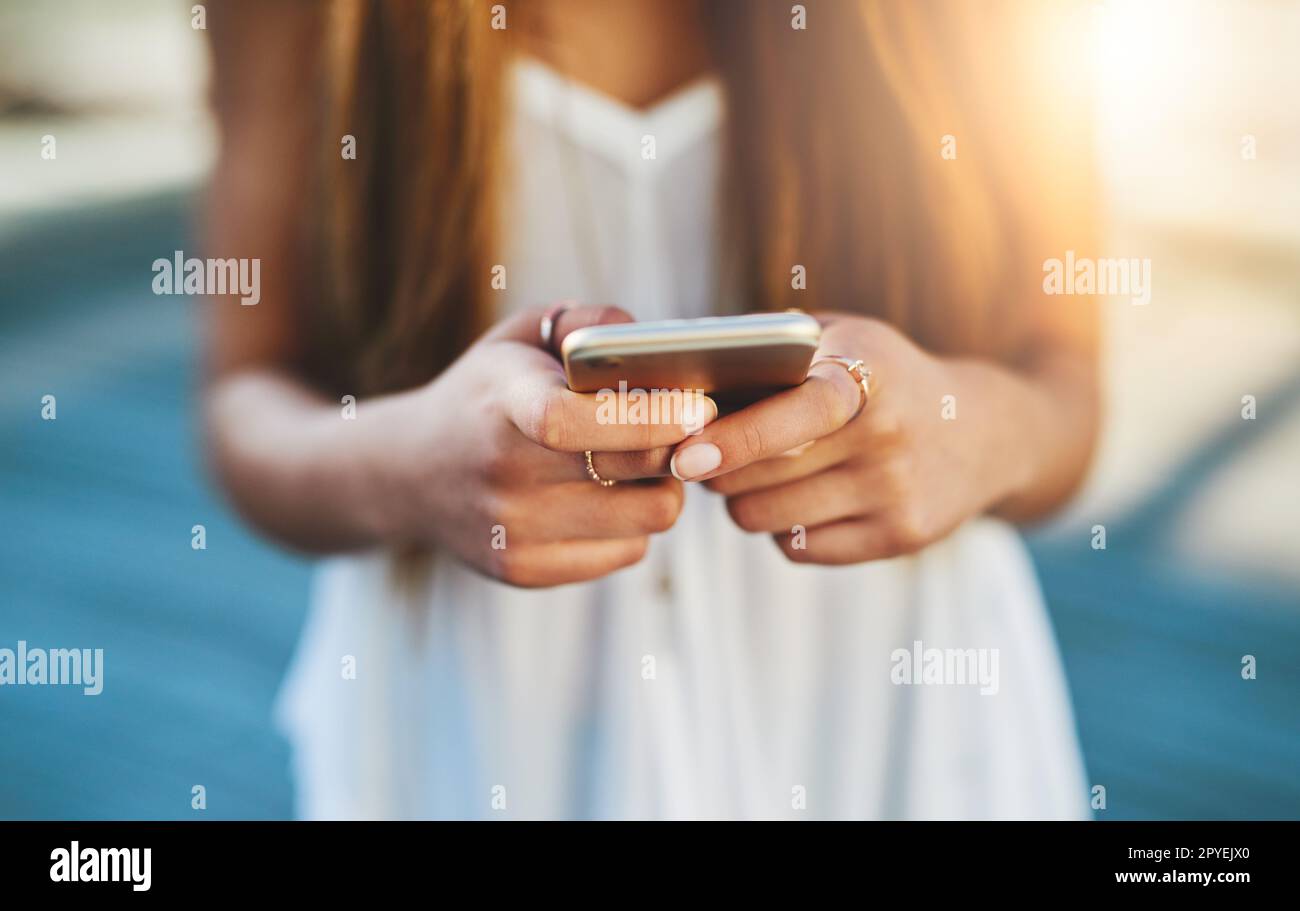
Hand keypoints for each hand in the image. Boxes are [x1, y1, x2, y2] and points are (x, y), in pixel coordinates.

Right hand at [372, 304, 715, 586]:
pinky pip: (626, 553)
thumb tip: (648, 342)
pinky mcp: (522, 571)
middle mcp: (502, 471)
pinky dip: (635, 526)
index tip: (699, 407)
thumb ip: (586, 323)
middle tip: (692, 427)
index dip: (644, 417)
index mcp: (502, 402)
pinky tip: (610, 499)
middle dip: (680, 447)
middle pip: (632, 472)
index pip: (570, 419)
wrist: (409, 473)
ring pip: (646, 519)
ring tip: (646, 464)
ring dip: (663, 488)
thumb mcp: (521, 337)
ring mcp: (511, 528)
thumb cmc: (488, 393)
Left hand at [667, 315, 1029, 564]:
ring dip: (743, 502)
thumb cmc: (882, 376)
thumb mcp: (843, 338)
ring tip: (755, 475)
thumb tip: (682, 385)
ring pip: (768, 517)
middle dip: (717, 470)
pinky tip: (802, 500)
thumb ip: (774, 350)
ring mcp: (896, 491)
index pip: (794, 413)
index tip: (687, 455)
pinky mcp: (901, 537)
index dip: (735, 437)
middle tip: (704, 457)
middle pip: (761, 476)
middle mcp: (887, 433)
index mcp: (867, 373)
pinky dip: (783, 529)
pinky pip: (798, 548)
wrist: (982, 430)